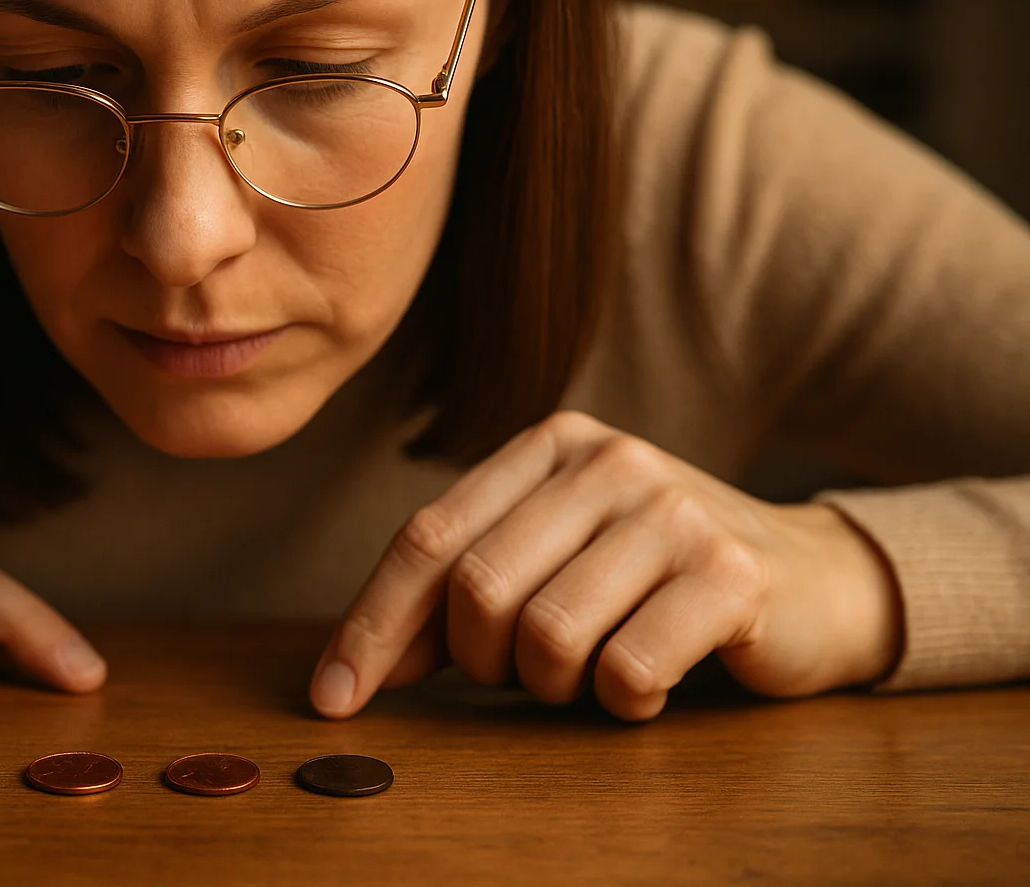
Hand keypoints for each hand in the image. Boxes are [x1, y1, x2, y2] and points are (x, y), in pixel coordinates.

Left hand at [310, 411, 903, 720]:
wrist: (813, 580)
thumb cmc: (656, 577)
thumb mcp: (555, 556)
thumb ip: (466, 588)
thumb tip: (361, 664)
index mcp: (547, 448)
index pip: (427, 537)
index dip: (372, 624)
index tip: (335, 698)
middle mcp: (606, 462)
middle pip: (477, 588)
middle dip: (480, 661)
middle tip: (519, 676)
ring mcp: (671, 512)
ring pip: (546, 634)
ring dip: (552, 686)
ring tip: (590, 673)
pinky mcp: (729, 574)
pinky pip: (626, 669)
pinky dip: (622, 701)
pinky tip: (646, 682)